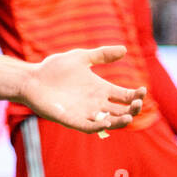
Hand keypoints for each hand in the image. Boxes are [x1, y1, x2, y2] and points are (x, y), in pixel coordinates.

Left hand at [18, 46, 144, 132]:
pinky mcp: (72, 120)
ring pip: (108, 122)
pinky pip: (88, 127)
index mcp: (100, 89)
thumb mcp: (81, 57)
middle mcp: (96, 103)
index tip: (143, 90)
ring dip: (119, 121)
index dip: (135, 95)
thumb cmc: (55, 68)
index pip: (124, 96)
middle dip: (131, 109)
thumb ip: (102, 55)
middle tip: (137, 103)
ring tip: (128, 117)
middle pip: (120, 110)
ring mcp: (85, 112)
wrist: (33, 79)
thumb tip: (124, 50)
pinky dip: (98, 126)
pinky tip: (106, 122)